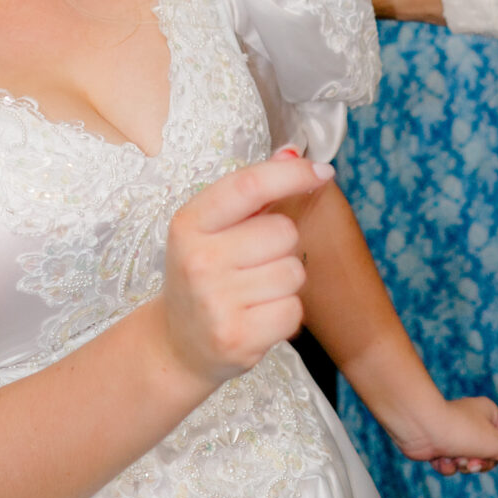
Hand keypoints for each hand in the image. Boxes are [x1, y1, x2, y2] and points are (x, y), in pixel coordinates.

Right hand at [161, 154, 324, 387]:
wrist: (176, 344)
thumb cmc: (204, 276)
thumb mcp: (211, 230)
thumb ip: (252, 191)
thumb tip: (294, 153)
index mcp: (189, 224)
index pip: (249, 186)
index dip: (291, 175)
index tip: (321, 171)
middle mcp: (198, 261)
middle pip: (284, 232)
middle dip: (283, 245)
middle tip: (254, 262)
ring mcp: (215, 302)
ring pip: (294, 272)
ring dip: (285, 281)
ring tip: (254, 292)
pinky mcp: (236, 338)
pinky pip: (294, 310)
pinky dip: (285, 313)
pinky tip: (257, 316)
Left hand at [390, 393, 497, 479]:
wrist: (419, 426)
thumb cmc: (459, 430)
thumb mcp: (497, 444)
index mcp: (490, 414)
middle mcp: (473, 423)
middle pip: (491, 455)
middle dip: (481, 463)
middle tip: (472, 461)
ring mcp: (455, 435)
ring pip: (471, 463)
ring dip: (463, 465)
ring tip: (454, 457)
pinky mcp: (439, 447)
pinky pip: (452, 466)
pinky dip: (447, 466)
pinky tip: (439, 457)